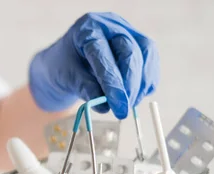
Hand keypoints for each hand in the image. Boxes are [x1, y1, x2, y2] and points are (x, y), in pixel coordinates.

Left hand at [28, 12, 159, 118]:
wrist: (66, 61)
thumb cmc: (63, 66)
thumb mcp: (67, 77)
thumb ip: (85, 88)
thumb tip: (106, 106)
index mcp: (88, 28)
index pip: (103, 54)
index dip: (112, 82)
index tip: (117, 106)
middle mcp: (111, 25)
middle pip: (130, 51)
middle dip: (130, 85)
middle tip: (124, 110)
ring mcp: (127, 31)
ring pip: (146, 55)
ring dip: (141, 84)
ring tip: (129, 105)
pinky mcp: (139, 43)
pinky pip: (149, 62)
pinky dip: (146, 81)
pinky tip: (136, 96)